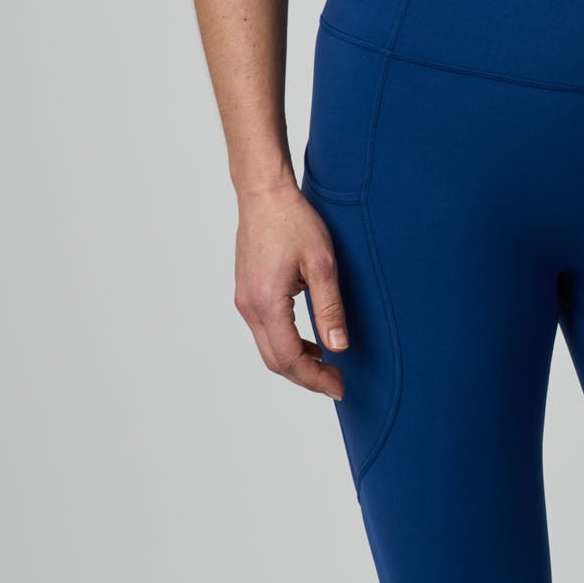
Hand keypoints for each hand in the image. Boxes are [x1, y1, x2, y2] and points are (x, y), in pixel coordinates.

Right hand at [234, 180, 347, 399]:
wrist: (265, 195)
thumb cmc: (295, 222)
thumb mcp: (322, 263)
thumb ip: (330, 308)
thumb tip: (338, 347)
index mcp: (267, 304)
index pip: (290, 358)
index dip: (315, 379)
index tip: (339, 387)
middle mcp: (249, 308)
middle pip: (275, 361)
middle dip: (306, 377)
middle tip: (336, 383)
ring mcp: (244, 301)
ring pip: (268, 348)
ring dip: (295, 361)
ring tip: (326, 365)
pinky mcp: (246, 292)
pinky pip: (265, 330)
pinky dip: (286, 343)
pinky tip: (308, 340)